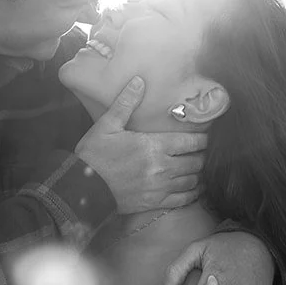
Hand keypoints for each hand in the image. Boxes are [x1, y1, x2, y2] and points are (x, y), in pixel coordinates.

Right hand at [75, 77, 206, 213]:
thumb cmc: (93, 154)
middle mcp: (162, 167)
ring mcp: (159, 187)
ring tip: (196, 168)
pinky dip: (192, 193)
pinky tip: (192, 189)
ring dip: (197, 174)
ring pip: (192, 181)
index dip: (202, 139)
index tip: (204, 137)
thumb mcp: (107, 125)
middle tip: (199, 152)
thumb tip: (139, 81)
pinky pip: (182, 199)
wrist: (82, 187)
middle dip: (200, 156)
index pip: (191, 142)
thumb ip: (126, 103)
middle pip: (196, 162)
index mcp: (154, 146)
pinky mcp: (154, 203)